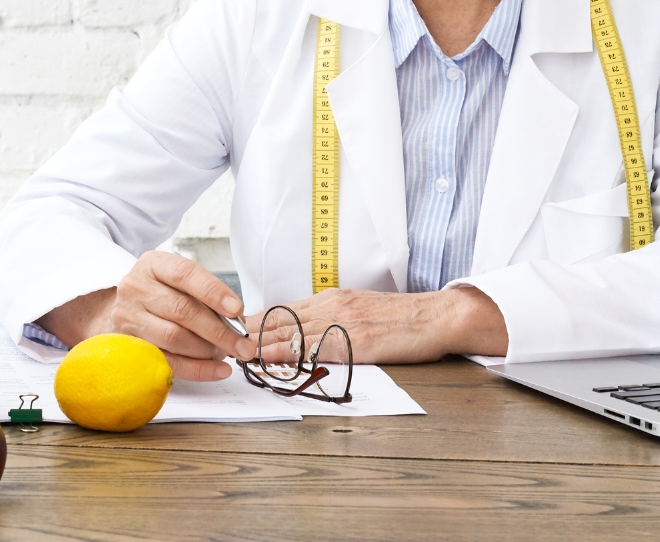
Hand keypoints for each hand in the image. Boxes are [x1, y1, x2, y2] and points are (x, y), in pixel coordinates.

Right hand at [39, 251, 255, 381]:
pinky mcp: (129, 346)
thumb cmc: (161, 291)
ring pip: (174, 338)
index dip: (213, 292)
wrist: (124, 308)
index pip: (184, 274)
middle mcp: (135, 287)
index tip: (237, 309)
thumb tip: (236, 319)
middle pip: (182, 310)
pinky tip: (218, 369)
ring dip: (207, 350)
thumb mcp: (178, 280)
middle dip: (219, 330)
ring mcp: (128, 317)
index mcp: (152, 264)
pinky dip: (197, 369)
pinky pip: (167, 362)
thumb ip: (204, 294)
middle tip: (244, 344)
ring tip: (228, 353)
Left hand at [246, 287, 507, 364]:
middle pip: (282, 318)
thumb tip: (308, 330)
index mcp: (332, 298)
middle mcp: (332, 306)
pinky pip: (316, 348)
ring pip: (293, 332)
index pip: (285, 308)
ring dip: (261, 343)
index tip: (234, 327)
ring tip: (235, 351)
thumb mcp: (361, 310)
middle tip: (222, 340)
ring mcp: (342, 323)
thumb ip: (334, 318)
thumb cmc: (402, 318)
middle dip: (250, 331)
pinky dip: (290, 354)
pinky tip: (274, 360)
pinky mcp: (355, 341)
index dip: (258, 319)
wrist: (437, 316)